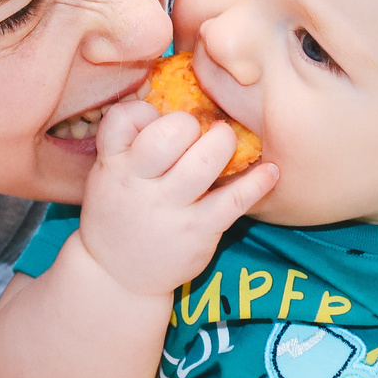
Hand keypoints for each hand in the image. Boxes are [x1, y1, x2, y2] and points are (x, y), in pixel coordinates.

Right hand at [74, 99, 277, 298]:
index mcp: (112, 165)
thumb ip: (130, 142)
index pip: (123, 118)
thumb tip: (171, 102)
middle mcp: (138, 185)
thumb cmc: (119, 213)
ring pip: (205, 161)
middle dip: (191, 123)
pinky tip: (270, 171)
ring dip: (224, 142)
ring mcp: (169, 209)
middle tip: (199, 131)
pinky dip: (258, 181)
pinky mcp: (199, 230)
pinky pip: (235, 199)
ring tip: (225, 143)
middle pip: (171, 134)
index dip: (143, 112)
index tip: (156, 120)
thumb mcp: (107, 175)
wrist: (116, 275)